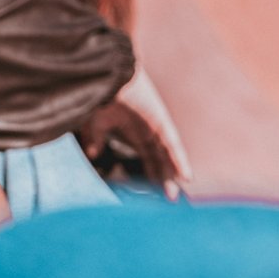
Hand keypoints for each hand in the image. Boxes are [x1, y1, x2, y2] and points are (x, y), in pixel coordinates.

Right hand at [81, 65, 192, 198]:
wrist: (106, 76)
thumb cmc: (100, 95)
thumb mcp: (95, 124)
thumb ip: (96, 140)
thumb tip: (93, 154)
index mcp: (134, 134)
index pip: (147, 160)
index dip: (150, 177)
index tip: (151, 196)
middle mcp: (147, 133)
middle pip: (159, 162)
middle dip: (163, 181)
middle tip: (168, 201)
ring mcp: (155, 128)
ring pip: (167, 157)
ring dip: (172, 176)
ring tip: (174, 196)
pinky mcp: (160, 122)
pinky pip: (172, 145)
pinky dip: (179, 160)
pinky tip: (186, 176)